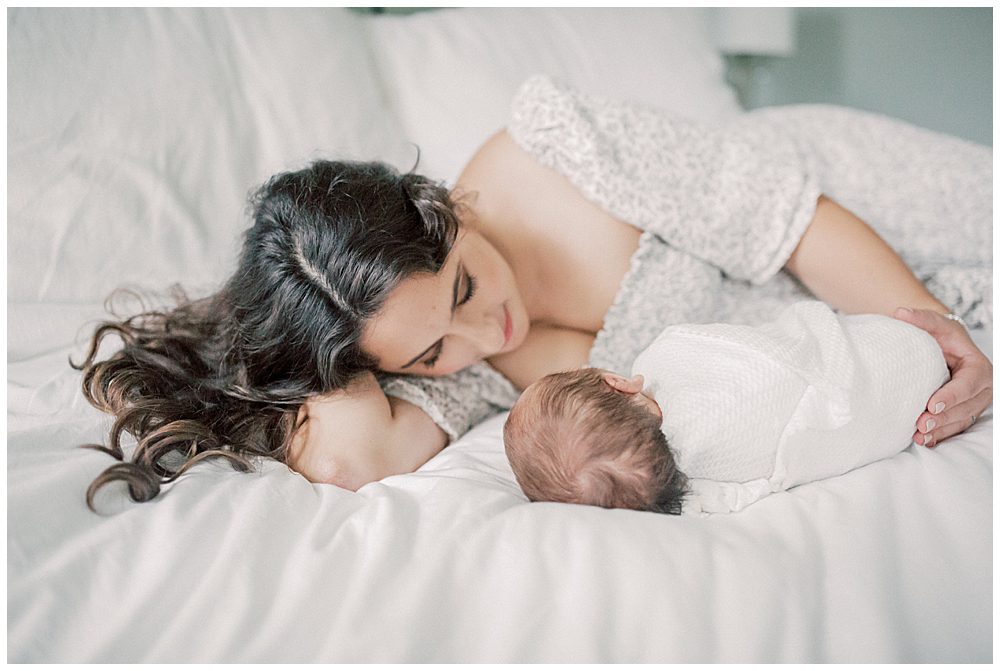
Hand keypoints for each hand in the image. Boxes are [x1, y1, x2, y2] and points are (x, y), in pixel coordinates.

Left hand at [892, 307, 992, 446]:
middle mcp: (982, 388)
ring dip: (941, 430)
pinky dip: (940, 435)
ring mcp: (973, 403)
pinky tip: (924, 441)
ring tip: (919, 436)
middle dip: (944, 418)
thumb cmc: (940, 335)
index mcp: (979, 367)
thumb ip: (921, 318)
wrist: (942, 347)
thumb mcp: (935, 324)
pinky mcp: (962, 412)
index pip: (969, 384)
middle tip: (920, 425)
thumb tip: (900, 313)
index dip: (952, 396)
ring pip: (960, 420)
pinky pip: (954, 427)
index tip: (930, 404)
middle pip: (965, 407)